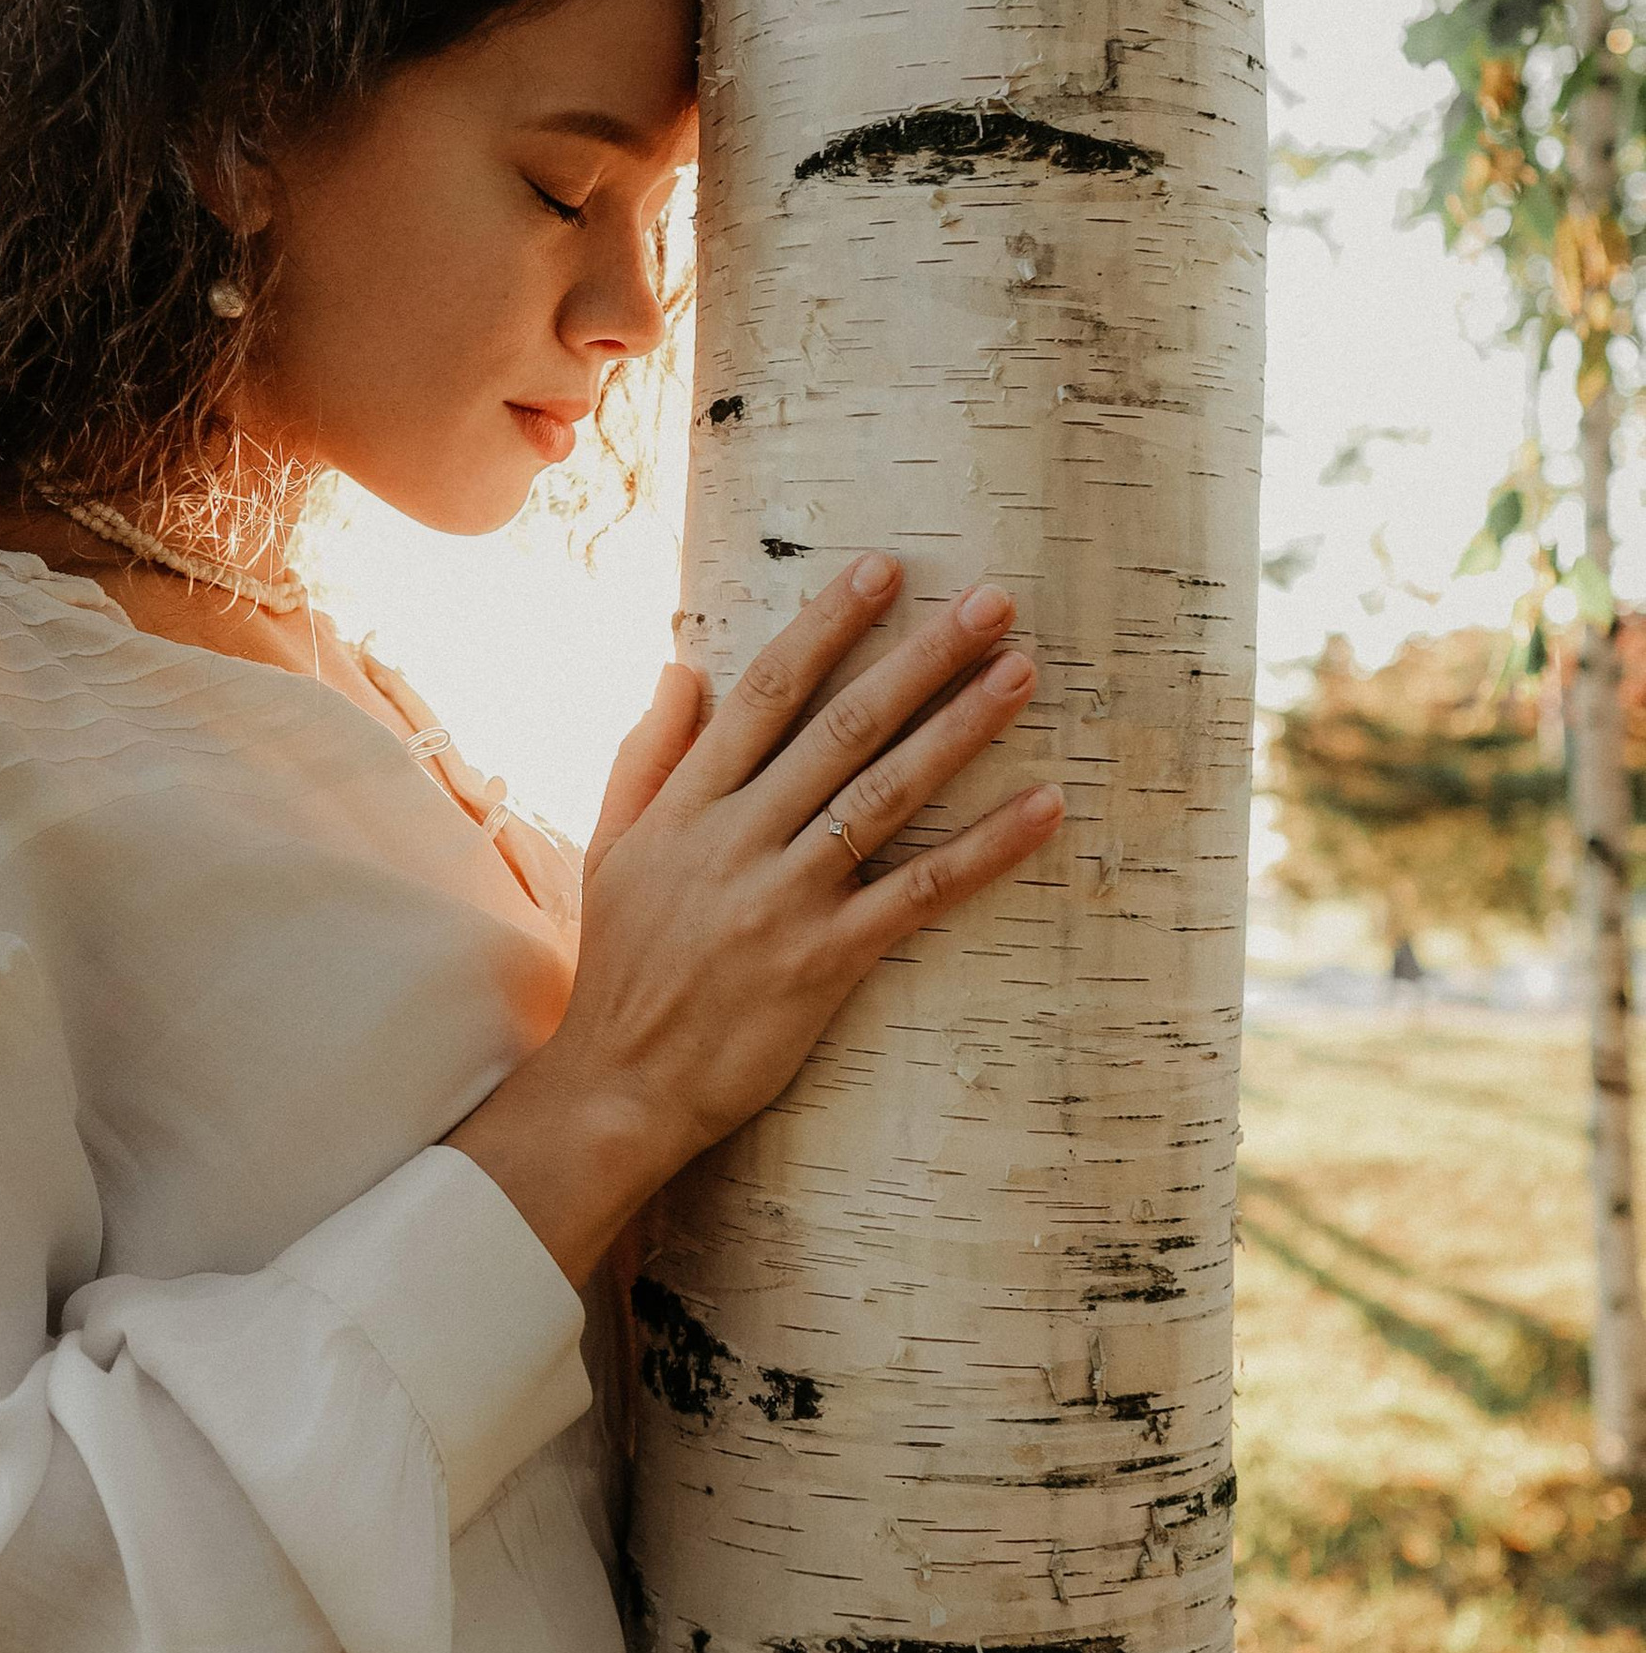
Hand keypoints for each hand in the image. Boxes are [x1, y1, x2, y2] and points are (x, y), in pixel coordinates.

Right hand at [448, 557, 1060, 1285]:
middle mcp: (736, 839)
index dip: (826, 626)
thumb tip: (677, 666)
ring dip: (960, 728)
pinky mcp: (825, 960)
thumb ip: (644, 756)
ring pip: (885, 793)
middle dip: (920, 657)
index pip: (762, 692)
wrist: (620, 1083)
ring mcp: (783, 898)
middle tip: (991, 602)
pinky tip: (1042, 808)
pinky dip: (984, 849)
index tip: (881, 569)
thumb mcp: (609, 849)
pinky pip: (920, 893)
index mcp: (684, 805)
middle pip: (840, 727)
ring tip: (1021, 672)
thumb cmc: (621, 967)